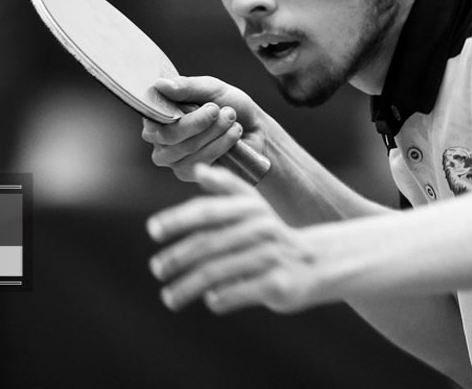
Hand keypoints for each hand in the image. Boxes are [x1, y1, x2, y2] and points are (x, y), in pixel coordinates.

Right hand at [141, 76, 269, 182]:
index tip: (211, 106)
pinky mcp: (185, 173)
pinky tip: (233, 134)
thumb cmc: (230, 105)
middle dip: (201, 122)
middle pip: (169, 135)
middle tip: (221, 110)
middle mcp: (159, 136)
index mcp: (160, 112)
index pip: (155, 115)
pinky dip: (220, 145)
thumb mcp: (211, 88)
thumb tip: (160, 85)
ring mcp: (171, 157)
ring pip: (187, 147)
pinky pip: (199, 161)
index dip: (181, 112)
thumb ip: (186, 86)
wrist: (255, 129)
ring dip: (215, 131)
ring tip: (231, 118)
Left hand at [147, 164, 318, 313]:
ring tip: (169, 297)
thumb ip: (225, 187)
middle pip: (208, 244)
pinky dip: (219, 298)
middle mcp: (261, 228)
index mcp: (251, 207)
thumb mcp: (254, 206)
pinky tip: (209, 301)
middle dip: (177, 257)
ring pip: (218, 272)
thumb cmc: (274, 234)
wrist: (318, 262)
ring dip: (188, 286)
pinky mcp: (279, 284)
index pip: (207, 211)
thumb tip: (197, 169)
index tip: (153, 230)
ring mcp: (271, 257)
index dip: (178, 219)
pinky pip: (239, 292)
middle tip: (156, 269)